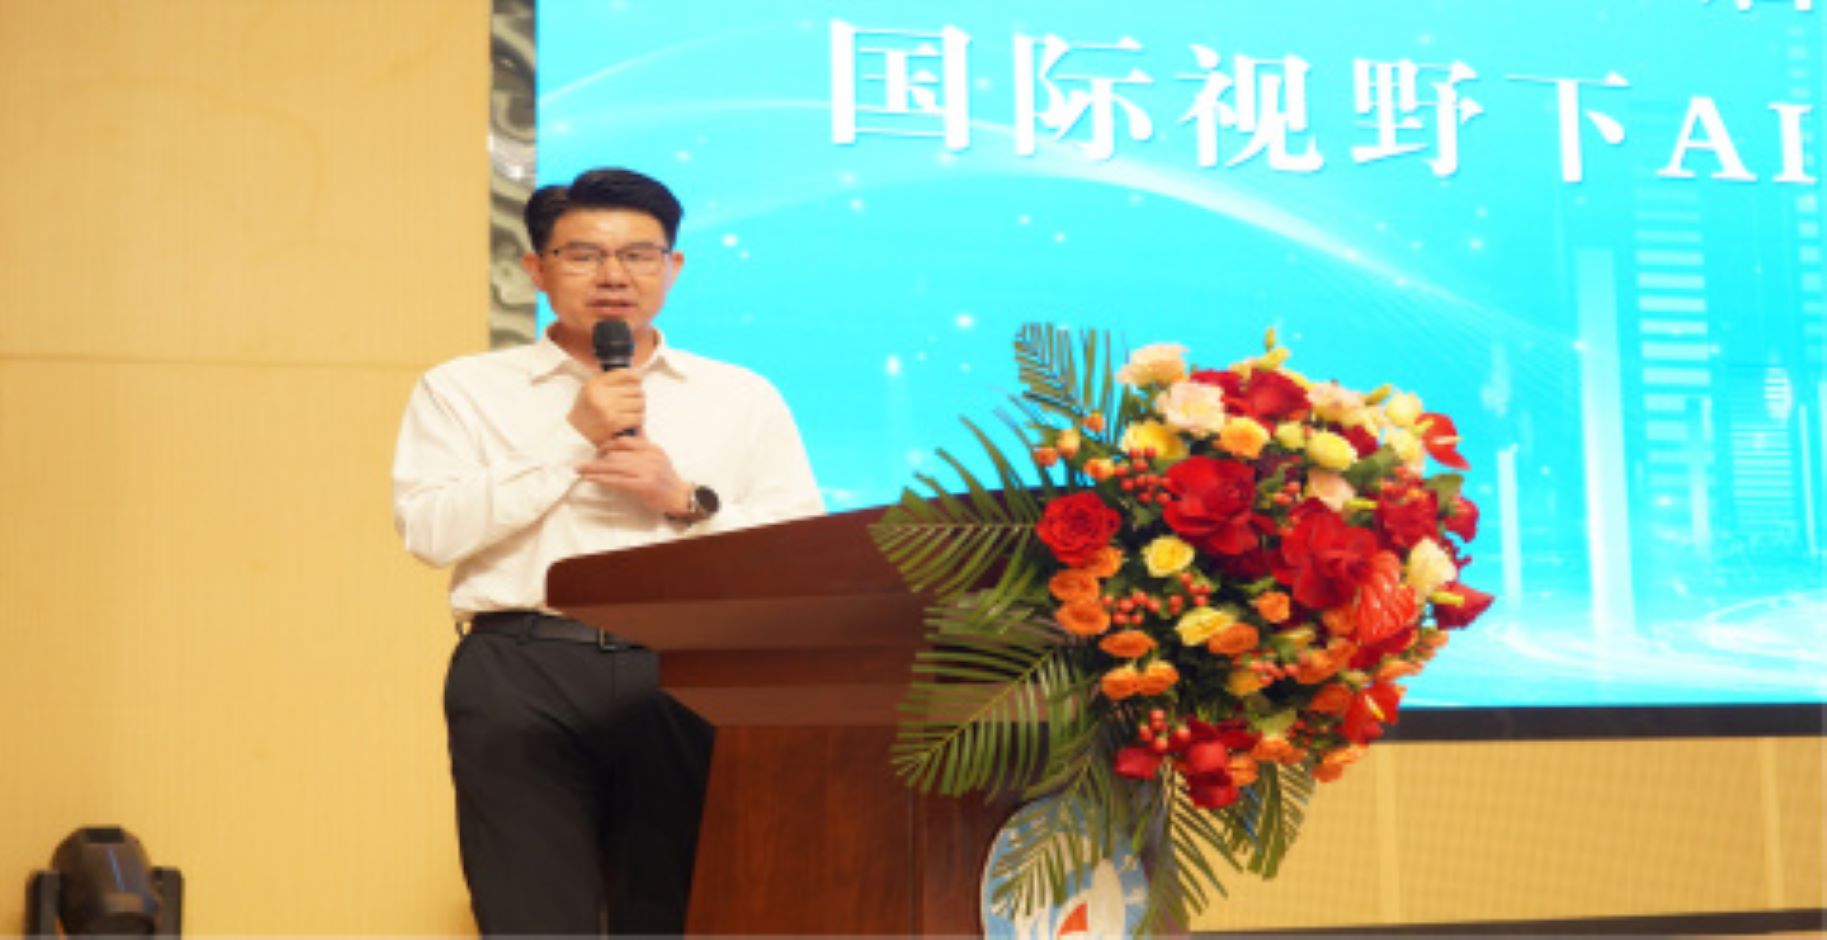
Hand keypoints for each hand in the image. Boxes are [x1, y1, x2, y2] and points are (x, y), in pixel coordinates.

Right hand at [568, 371, 644, 443]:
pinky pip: (638, 417)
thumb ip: (609, 380)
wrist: (575, 433)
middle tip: (635, 399)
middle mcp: (601, 394)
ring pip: (639, 403)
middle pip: (635, 389)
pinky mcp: (615, 423)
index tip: (638, 379)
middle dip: (638, 394)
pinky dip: (638, 419)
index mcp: (595, 384)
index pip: (624, 374)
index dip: (636, 376)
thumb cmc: (586, 410)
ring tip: (633, 410)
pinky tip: (632, 419)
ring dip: (639, 407)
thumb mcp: (590, 389)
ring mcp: (608, 409)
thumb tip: (635, 375)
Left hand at [576, 433, 691, 515]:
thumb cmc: (666, 479)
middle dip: (597, 459)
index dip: (608, 445)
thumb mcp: (658, 457)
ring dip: (594, 469)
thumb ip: (644, 443)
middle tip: (583, 464)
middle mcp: (649, 457)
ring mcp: (647, 471)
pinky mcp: (644, 485)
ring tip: (581, 470)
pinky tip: (591, 479)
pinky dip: (602, 479)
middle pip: (617, 454)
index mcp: (651, 448)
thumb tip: (635, 428)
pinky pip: (618, 480)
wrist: (679, 497)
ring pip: (614, 466)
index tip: (598, 450)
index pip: (625, 441)